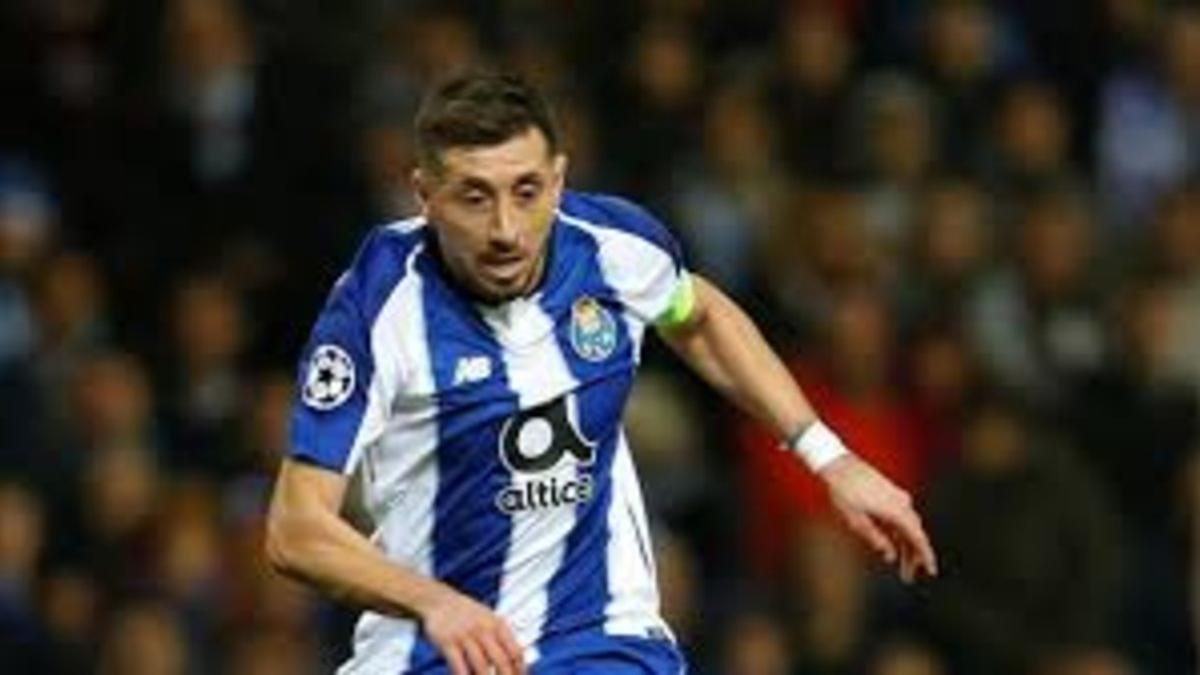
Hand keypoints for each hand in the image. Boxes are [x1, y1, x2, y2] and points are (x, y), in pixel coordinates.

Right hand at [417, 586, 526, 674]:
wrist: (440, 600)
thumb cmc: (468, 614)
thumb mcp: (489, 619)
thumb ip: (502, 637)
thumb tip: (516, 661)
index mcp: (498, 625)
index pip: (516, 651)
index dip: (520, 671)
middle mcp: (484, 630)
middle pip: (502, 661)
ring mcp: (466, 636)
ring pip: (481, 666)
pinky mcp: (448, 642)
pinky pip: (459, 666)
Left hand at [819, 454, 937, 582]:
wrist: (838, 465)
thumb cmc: (845, 493)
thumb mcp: (856, 521)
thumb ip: (876, 539)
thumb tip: (890, 556)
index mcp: (896, 511)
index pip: (918, 538)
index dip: (926, 556)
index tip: (931, 571)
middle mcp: (902, 503)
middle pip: (914, 534)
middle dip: (913, 557)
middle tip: (907, 577)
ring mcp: (897, 496)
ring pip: (908, 526)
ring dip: (906, 546)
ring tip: (900, 566)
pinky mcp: (891, 493)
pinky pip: (901, 518)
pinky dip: (900, 533)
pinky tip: (894, 546)